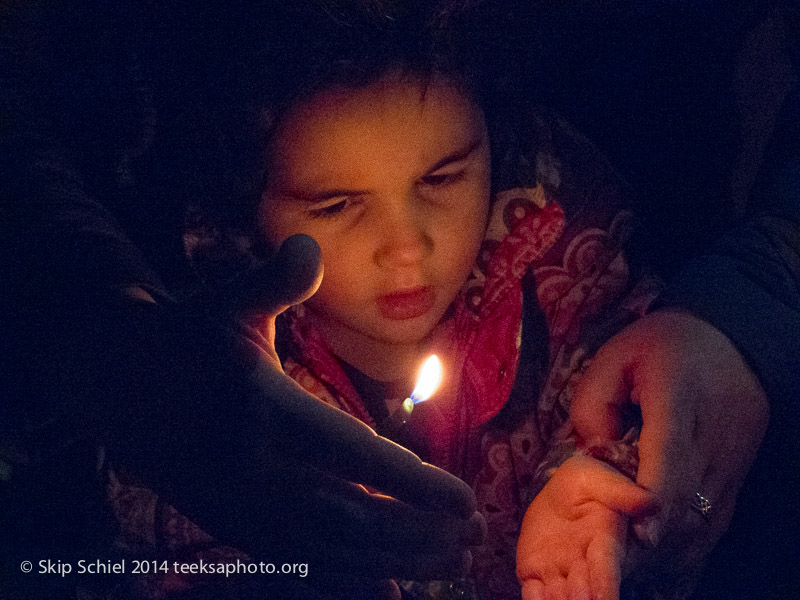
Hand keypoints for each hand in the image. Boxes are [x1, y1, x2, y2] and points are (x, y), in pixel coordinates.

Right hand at [106, 235, 483, 593]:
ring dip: (396, 562)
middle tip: (477, 536)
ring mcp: (244, 508)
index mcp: (265, 412)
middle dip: (419, 533)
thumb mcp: (226, 303)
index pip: (355, 456)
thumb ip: (273, 281)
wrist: (114, 389)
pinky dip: (348, 584)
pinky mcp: (235, 525)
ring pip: (332, 552)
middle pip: (354, 518)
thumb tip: (309, 244)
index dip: (414, 485)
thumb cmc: (184, 339)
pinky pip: (300, 566)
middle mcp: (257, 471)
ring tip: (450, 566)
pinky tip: (389, 594)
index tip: (465, 503)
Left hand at [517, 456, 657, 599]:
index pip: (607, 569)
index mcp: (604, 542)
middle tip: (577, 599)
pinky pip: (533, 593)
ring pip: (560, 597)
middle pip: (584, 592)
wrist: (563, 491)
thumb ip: (624, 493)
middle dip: (581, 599)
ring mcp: (559, 570)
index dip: (605, 585)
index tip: (603, 598)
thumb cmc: (590, 483)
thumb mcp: (604, 480)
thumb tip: (650, 503)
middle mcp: (584, 563)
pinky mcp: (534, 571)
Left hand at [570, 310, 768, 595]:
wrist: (728, 338)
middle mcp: (714, 426)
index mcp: (679, 391)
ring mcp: (734, 450)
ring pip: (706, 509)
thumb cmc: (659, 344)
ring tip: (637, 564)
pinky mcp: (740, 466)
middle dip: (656, 531)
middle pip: (688, 490)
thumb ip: (593, 404)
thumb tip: (593, 456)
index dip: (655, 494)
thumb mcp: (612, 357)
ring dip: (673, 540)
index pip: (670, 450)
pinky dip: (691, 535)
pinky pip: (718, 512)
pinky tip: (666, 553)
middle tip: (622, 561)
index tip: (639, 529)